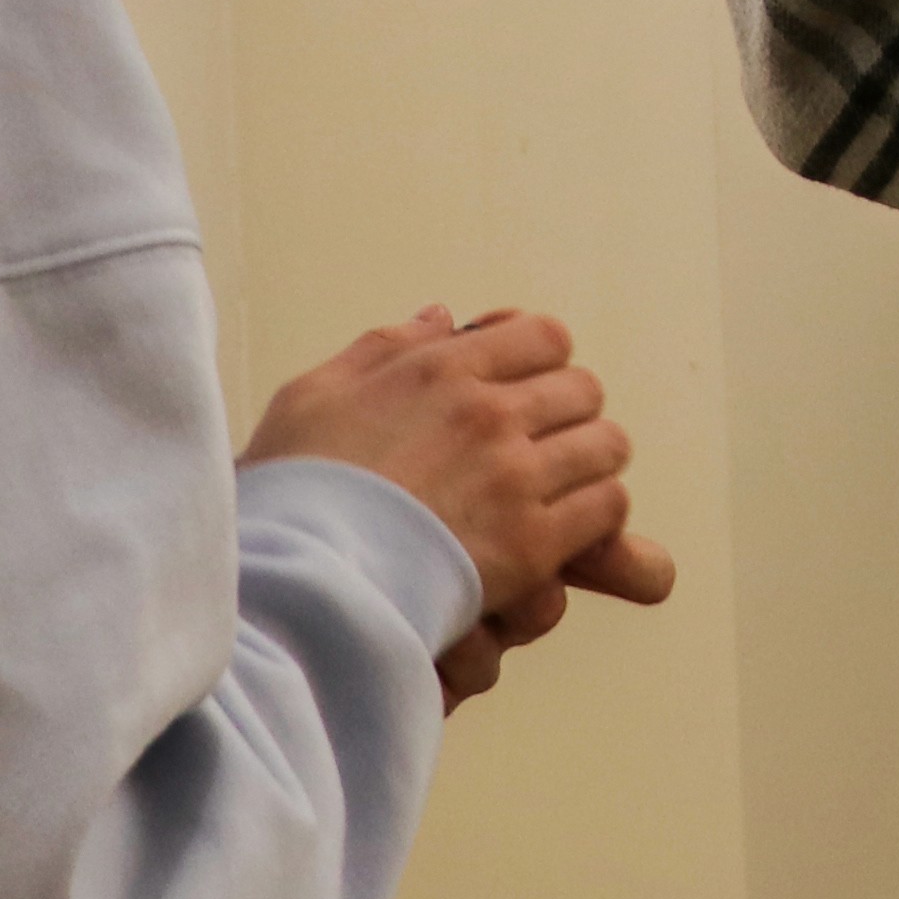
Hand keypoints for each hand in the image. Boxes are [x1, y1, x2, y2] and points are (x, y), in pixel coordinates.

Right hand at [244, 304, 664, 678]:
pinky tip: (564, 534)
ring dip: (588, 466)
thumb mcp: (314, 397)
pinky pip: (606, 508)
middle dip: (568, 415)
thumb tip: (441, 315)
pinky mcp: (531, 544)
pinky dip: (595, 518)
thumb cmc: (291, 492)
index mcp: (440, 369)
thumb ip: (385, 348)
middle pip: (582, 390)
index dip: (542, 362)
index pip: (544, 336)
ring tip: (560, 490)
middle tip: (542, 446)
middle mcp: (487, 413)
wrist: (292, 583)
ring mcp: (514, 477)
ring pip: (606, 446)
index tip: (525, 389)